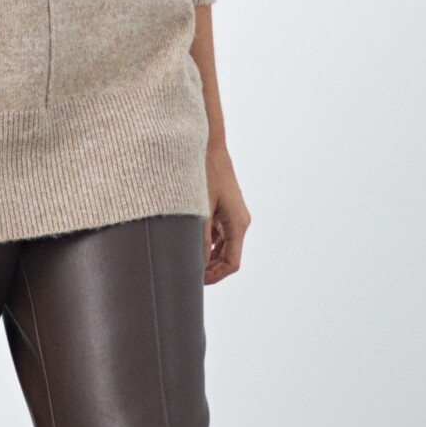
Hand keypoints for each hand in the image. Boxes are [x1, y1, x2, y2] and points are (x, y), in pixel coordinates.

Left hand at [202, 142, 250, 282]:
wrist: (208, 145)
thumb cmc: (204, 173)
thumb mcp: (199, 208)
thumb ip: (200, 238)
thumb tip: (197, 265)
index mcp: (238, 224)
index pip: (232, 263)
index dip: (215, 277)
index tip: (196, 282)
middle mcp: (239, 221)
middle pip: (228, 257)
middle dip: (211, 269)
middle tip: (188, 275)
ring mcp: (232, 215)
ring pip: (223, 246)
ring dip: (208, 256)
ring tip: (186, 261)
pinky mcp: (225, 209)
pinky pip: (219, 234)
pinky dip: (207, 242)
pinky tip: (189, 243)